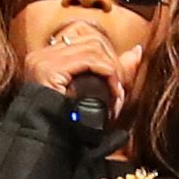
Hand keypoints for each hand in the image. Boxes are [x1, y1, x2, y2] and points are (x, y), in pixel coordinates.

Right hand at [13, 39, 143, 121]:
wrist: (47, 143)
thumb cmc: (68, 125)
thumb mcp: (93, 92)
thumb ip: (112, 69)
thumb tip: (136, 51)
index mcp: (47, 58)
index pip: (84, 36)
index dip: (107, 53)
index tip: (116, 77)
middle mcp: (42, 55)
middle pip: (91, 39)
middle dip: (112, 61)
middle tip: (120, 87)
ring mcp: (44, 60)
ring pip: (93, 47)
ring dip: (112, 69)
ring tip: (116, 92)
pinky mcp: (50, 68)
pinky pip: (90, 59)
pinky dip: (108, 73)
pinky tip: (112, 90)